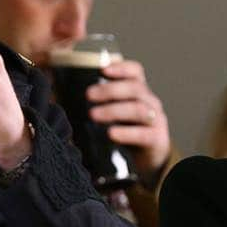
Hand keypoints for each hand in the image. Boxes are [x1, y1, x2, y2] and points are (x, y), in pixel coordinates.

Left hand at [87, 59, 170, 179]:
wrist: (149, 158)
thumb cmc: (128, 130)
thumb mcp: (117, 113)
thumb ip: (102, 102)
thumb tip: (69, 95)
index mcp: (140, 92)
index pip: (136, 72)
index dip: (121, 68)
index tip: (103, 70)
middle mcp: (150, 102)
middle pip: (135, 88)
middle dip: (110, 90)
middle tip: (89, 95)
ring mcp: (156, 120)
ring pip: (138, 109)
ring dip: (114, 110)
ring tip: (93, 115)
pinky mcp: (157, 139)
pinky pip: (143, 134)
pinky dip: (126, 133)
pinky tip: (111, 133)